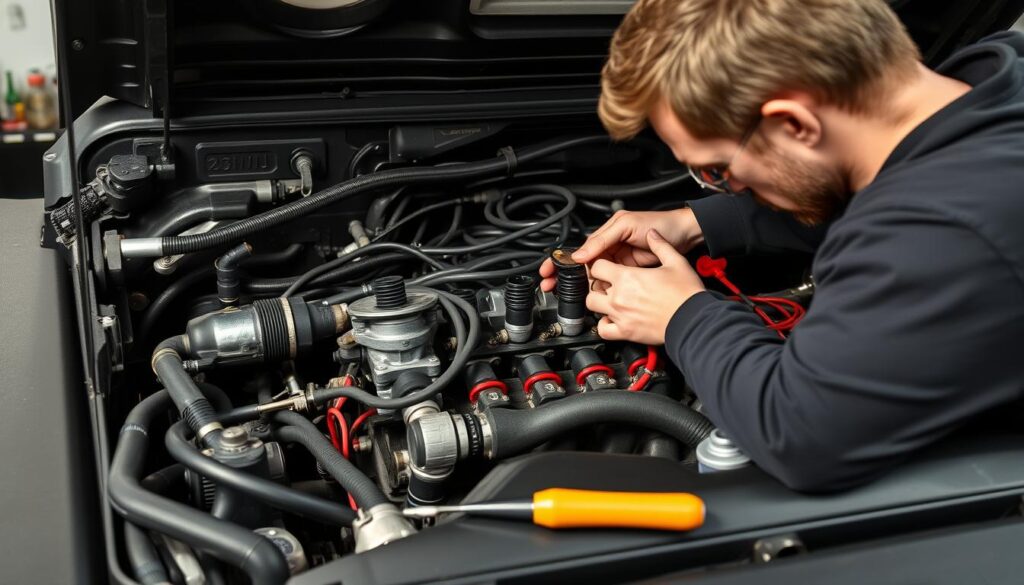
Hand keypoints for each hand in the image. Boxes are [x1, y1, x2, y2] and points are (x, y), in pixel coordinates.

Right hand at [539, 208, 702, 291]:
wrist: (685, 236)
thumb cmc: (659, 224)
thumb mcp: (626, 226)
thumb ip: (602, 240)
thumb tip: (581, 254)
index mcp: (605, 234)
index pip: (578, 249)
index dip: (562, 261)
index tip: (549, 271)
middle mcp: (609, 248)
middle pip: (581, 265)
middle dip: (565, 276)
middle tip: (551, 286)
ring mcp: (618, 262)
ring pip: (594, 277)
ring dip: (584, 285)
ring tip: (576, 291)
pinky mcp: (628, 274)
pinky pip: (609, 283)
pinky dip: (601, 289)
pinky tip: (596, 293)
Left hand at [584, 229, 704, 344]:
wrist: (693, 318)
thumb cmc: (686, 293)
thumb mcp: (675, 261)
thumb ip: (660, 245)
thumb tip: (653, 235)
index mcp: (627, 277)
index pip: (597, 266)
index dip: (600, 265)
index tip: (606, 267)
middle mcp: (619, 296)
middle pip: (591, 287)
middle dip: (598, 284)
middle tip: (609, 284)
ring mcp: (620, 315)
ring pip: (593, 307)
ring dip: (599, 303)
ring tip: (611, 300)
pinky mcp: (625, 332)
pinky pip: (603, 329)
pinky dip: (605, 324)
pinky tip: (614, 319)